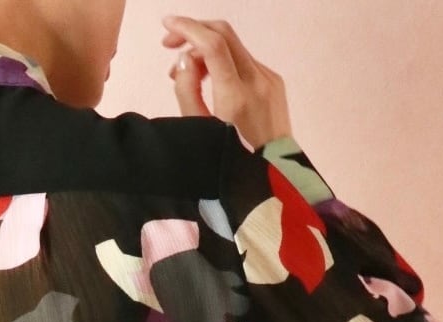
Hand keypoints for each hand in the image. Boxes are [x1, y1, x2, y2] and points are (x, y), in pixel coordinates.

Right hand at [162, 15, 293, 149]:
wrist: (271, 176)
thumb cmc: (230, 162)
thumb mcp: (199, 132)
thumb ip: (187, 92)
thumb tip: (183, 61)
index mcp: (235, 97)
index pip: (212, 45)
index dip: (187, 28)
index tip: (167, 25)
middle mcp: (256, 82)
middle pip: (224, 34)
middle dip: (194, 31)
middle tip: (170, 45)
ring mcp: (269, 79)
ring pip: (233, 47)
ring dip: (207, 50)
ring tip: (188, 74)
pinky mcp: (275, 82)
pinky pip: (245, 61)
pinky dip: (224, 62)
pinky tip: (212, 81)